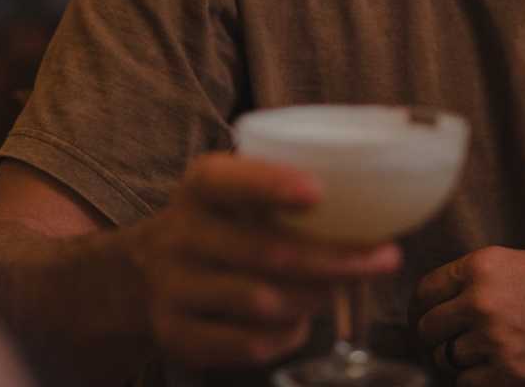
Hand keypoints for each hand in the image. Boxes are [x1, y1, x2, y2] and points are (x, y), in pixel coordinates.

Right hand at [123, 152, 400, 370]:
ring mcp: (174, 288)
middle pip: (265, 252)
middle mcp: (182, 233)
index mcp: (201, 185)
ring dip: (314, 298)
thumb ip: (282, 189)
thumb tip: (374, 198)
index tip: (317, 192)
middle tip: (384, 258)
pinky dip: (287, 336)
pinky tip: (302, 321)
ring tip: (340, 289)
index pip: (230, 181)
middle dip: (334, 259)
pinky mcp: (176, 335)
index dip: (272, 185)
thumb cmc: (218, 221)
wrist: (140, 272)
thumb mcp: (233, 190)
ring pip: (261, 301)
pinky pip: (246, 344)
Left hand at [413, 247, 524, 385]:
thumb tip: (443, 302)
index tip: (422, 318)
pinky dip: (475, 381)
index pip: (426, 290)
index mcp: (482, 266)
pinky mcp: (511, 373)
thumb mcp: (519, 265)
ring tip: (474, 358)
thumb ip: (479, 280)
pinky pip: (468, 383)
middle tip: (443, 344)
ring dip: (457, 361)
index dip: (421, 307)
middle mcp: (483, 299)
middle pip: (430, 327)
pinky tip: (490, 372)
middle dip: (434, 338)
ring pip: (448, 358)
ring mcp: (496, 338)